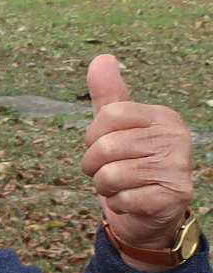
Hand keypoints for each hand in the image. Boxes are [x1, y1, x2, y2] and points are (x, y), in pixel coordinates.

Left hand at [80, 55, 193, 262]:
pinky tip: (134, 201)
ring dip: (106, 187)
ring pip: (109, 175)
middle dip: (94, 166)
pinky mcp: (174, 196)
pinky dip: (119, 204)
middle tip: (112, 172)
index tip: (104, 147)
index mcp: (162, 116)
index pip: (107, 116)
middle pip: (104, 146)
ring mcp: (178, 166)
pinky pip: (122, 198)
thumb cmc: (129, 166)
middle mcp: (176, 137)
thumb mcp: (116, 129)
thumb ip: (109, 95)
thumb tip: (102, 58)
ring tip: (124, 187)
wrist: (147, 214)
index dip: (93, 137)